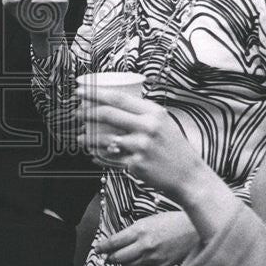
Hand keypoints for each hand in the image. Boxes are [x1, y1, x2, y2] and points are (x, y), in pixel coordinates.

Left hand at [76, 87, 207, 197]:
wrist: (188, 175)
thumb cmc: (173, 147)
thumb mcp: (163, 122)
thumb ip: (141, 113)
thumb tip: (111, 103)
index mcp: (153, 112)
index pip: (118, 98)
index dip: (95, 93)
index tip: (80, 90)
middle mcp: (147, 127)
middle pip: (108, 114)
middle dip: (86, 112)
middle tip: (77, 113)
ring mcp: (141, 147)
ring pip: (104, 138)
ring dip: (87, 137)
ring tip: (80, 137)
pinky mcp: (136, 165)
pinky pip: (109, 158)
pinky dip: (98, 156)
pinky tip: (92, 154)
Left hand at [94, 211, 198, 265]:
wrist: (195, 232)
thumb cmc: (174, 222)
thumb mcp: (150, 221)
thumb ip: (134, 231)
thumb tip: (121, 240)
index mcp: (140, 231)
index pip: (114, 242)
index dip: (102, 247)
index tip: (97, 249)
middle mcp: (144, 246)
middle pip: (118, 258)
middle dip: (110, 258)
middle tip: (107, 256)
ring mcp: (153, 258)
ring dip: (123, 263)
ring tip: (123, 258)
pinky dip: (139, 265)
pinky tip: (141, 259)